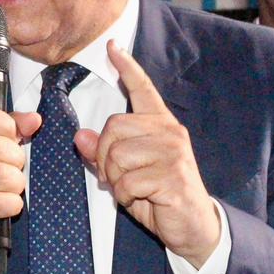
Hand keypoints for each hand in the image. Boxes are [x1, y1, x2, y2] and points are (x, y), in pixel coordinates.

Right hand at [0, 107, 41, 261]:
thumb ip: (8, 128)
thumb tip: (34, 120)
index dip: (8, 128)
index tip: (9, 141)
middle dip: (15, 161)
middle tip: (9, 171)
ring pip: (4, 175)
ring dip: (15, 185)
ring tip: (6, 189)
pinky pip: (2, 202)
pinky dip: (12, 205)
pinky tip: (3, 207)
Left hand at [73, 40, 218, 266]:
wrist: (194, 226)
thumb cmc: (159, 195)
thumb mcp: (126, 173)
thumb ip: (103, 153)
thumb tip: (80, 136)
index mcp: (159, 125)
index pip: (142, 89)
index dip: (127, 67)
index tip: (111, 47)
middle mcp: (169, 131)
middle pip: (112, 127)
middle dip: (103, 157)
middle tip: (117, 177)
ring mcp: (173, 151)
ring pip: (117, 155)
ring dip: (115, 179)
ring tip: (133, 188)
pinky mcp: (173, 175)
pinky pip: (127, 181)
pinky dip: (126, 195)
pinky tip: (143, 198)